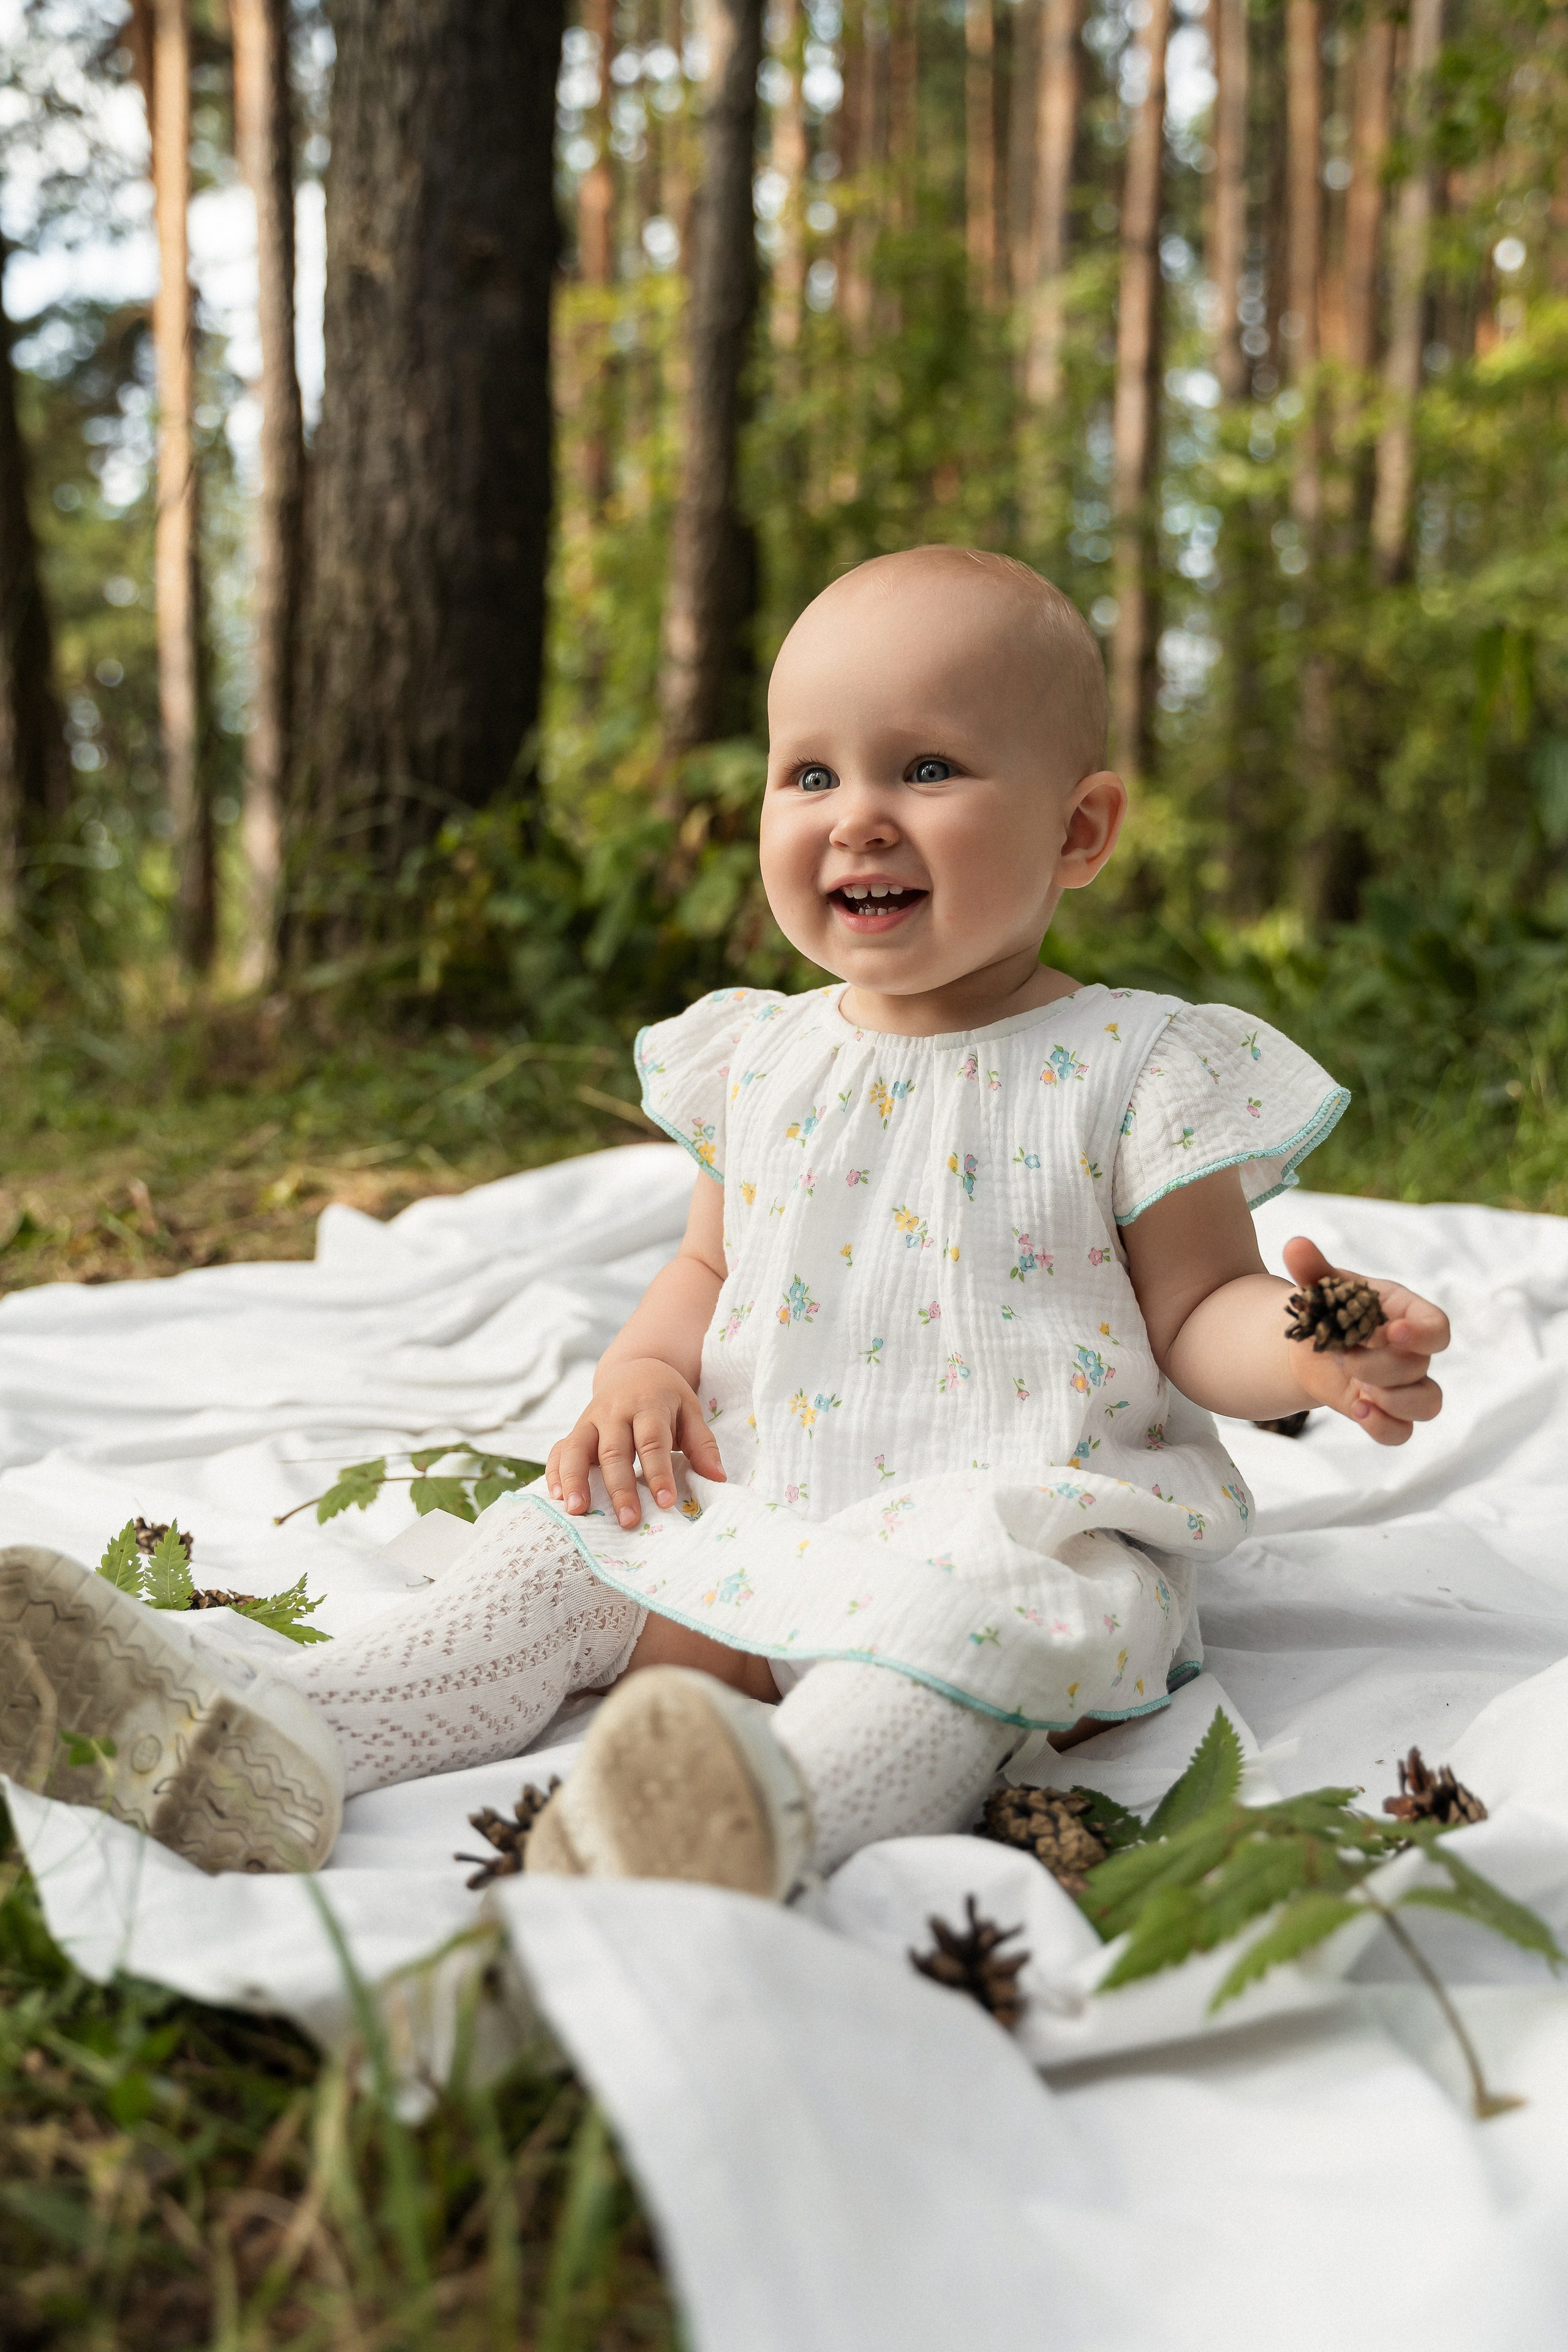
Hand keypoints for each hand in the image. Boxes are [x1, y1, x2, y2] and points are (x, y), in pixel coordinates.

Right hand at [546, 1356, 725, 1527]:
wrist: (634, 1367)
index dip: (658, 1472)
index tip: (665, 1502)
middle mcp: (615, 1412)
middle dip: (620, 1487)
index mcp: (648, 1405)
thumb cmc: (666, 1397)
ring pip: (577, 1448)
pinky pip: (558, 1449)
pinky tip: (555, 1495)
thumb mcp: (690, 1410)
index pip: (652, 1442)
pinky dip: (554, 1471)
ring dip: (576, 1479)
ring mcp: (590, 1420)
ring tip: (576, 1510)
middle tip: (627, 1521)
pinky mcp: (575, 1429)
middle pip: (614, 1451)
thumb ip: (702, 1444)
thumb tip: (718, 1478)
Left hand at [1282, 1237, 1448, 1446]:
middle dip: (1380, 1366)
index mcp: (1405, 1314)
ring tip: (1361, 1393)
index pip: (1437, 1327)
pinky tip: (1360, 1413)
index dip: (1424, 1333)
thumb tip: (1295, 1244)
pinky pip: (1403, 1432)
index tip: (1393, 1331)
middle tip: (1341, 1355)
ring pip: (1428, 1403)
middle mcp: (1412, 1351)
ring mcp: (1402, 1385)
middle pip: (1420, 1367)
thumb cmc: (1329, 1306)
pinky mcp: (1385, 1411)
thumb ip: (1311, 1267)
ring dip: (1397, 1402)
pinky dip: (1386, 1429)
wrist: (1312, 1340)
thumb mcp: (1321, 1286)